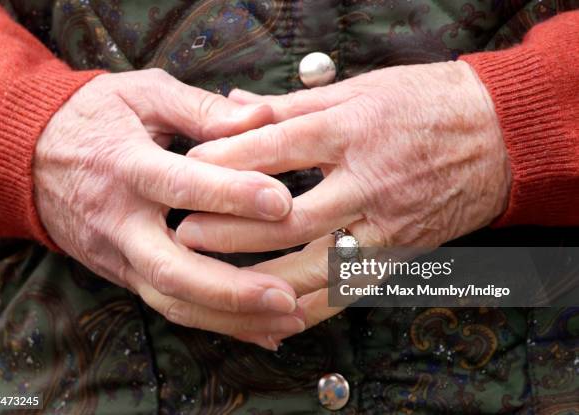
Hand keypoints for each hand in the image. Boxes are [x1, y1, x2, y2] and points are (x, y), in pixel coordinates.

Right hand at [34, 69, 305, 349]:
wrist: (28, 154)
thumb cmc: (94, 117)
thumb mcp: (144, 95)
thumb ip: (202, 109)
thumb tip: (263, 117)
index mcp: (127, 167)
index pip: (181, 186)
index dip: (231, 195)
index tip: (283, 203)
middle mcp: (120, 222)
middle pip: (172, 270)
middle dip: (232, 289)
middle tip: (288, 295)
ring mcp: (118, 255)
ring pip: (172, 301)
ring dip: (231, 318)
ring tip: (287, 319)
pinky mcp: (122, 273)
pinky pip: (169, 305)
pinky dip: (216, 322)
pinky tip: (260, 329)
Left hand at [178, 61, 511, 337]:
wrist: (498, 137)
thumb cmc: (426, 105)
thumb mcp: (360, 89)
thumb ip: (292, 105)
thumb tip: (235, 106)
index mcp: (351, 131)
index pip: (274, 150)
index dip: (224, 162)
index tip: (186, 173)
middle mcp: (366, 181)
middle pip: (287, 215)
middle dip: (229, 229)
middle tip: (185, 235)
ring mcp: (384, 224)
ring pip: (314, 264)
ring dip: (260, 279)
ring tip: (216, 282)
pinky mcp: (398, 253)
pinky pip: (348, 290)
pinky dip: (310, 308)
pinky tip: (274, 315)